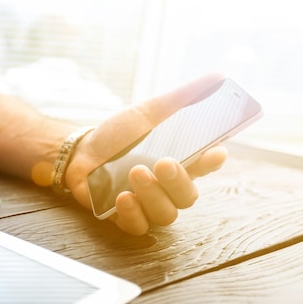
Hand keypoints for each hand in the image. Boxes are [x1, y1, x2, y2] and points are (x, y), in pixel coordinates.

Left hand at [65, 73, 227, 234]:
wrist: (83, 150)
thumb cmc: (121, 134)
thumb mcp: (149, 112)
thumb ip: (181, 99)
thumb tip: (219, 76)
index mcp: (181, 162)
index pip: (206, 166)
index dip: (212, 161)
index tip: (214, 152)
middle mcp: (167, 188)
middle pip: (187, 197)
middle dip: (178, 181)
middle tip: (163, 163)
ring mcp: (147, 205)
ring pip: (165, 215)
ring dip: (153, 196)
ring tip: (136, 172)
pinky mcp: (124, 217)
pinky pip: (137, 227)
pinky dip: (133, 215)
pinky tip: (123, 198)